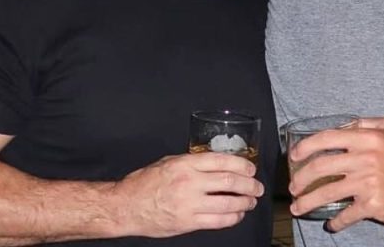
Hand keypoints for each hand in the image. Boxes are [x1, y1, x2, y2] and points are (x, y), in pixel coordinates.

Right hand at [113, 152, 263, 237]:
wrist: (126, 206)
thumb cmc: (144, 183)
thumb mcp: (168, 163)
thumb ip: (191, 162)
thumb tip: (215, 163)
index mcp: (185, 164)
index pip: (221, 161)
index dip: (242, 165)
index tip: (250, 169)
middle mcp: (189, 182)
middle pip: (229, 182)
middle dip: (249, 185)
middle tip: (257, 187)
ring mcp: (189, 204)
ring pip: (228, 203)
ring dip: (245, 202)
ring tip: (251, 201)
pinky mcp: (188, 222)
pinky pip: (218, 221)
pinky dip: (232, 218)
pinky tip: (237, 215)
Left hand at [288, 116, 383, 231]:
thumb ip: (368, 123)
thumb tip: (345, 125)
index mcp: (366, 138)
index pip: (326, 138)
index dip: (305, 147)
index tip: (294, 156)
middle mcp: (365, 159)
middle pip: (320, 167)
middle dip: (300, 178)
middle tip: (293, 187)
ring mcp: (368, 183)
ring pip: (327, 193)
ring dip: (308, 202)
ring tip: (298, 207)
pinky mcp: (373, 205)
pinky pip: (347, 215)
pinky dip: (336, 222)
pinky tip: (331, 224)